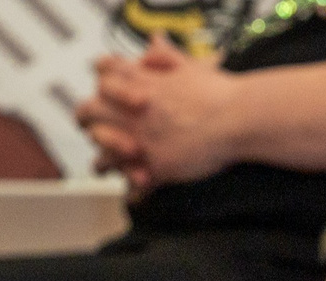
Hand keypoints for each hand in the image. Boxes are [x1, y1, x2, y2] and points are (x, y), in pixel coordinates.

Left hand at [75, 41, 238, 193]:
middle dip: (90, 121)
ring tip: (105, 167)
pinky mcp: (153, 167)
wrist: (236, 118)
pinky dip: (132, 188)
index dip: (102, 84)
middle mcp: (130, 111)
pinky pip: (130, 183)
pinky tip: (133, 189)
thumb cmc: (217, 92)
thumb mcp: (189, 65)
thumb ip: (165, 57)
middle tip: (96, 130)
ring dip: (104, 161)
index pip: (101, 74)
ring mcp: (139, 140)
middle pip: (88, 112)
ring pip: (103, 154)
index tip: (106, 94)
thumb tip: (152, 45)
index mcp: (137, 81)